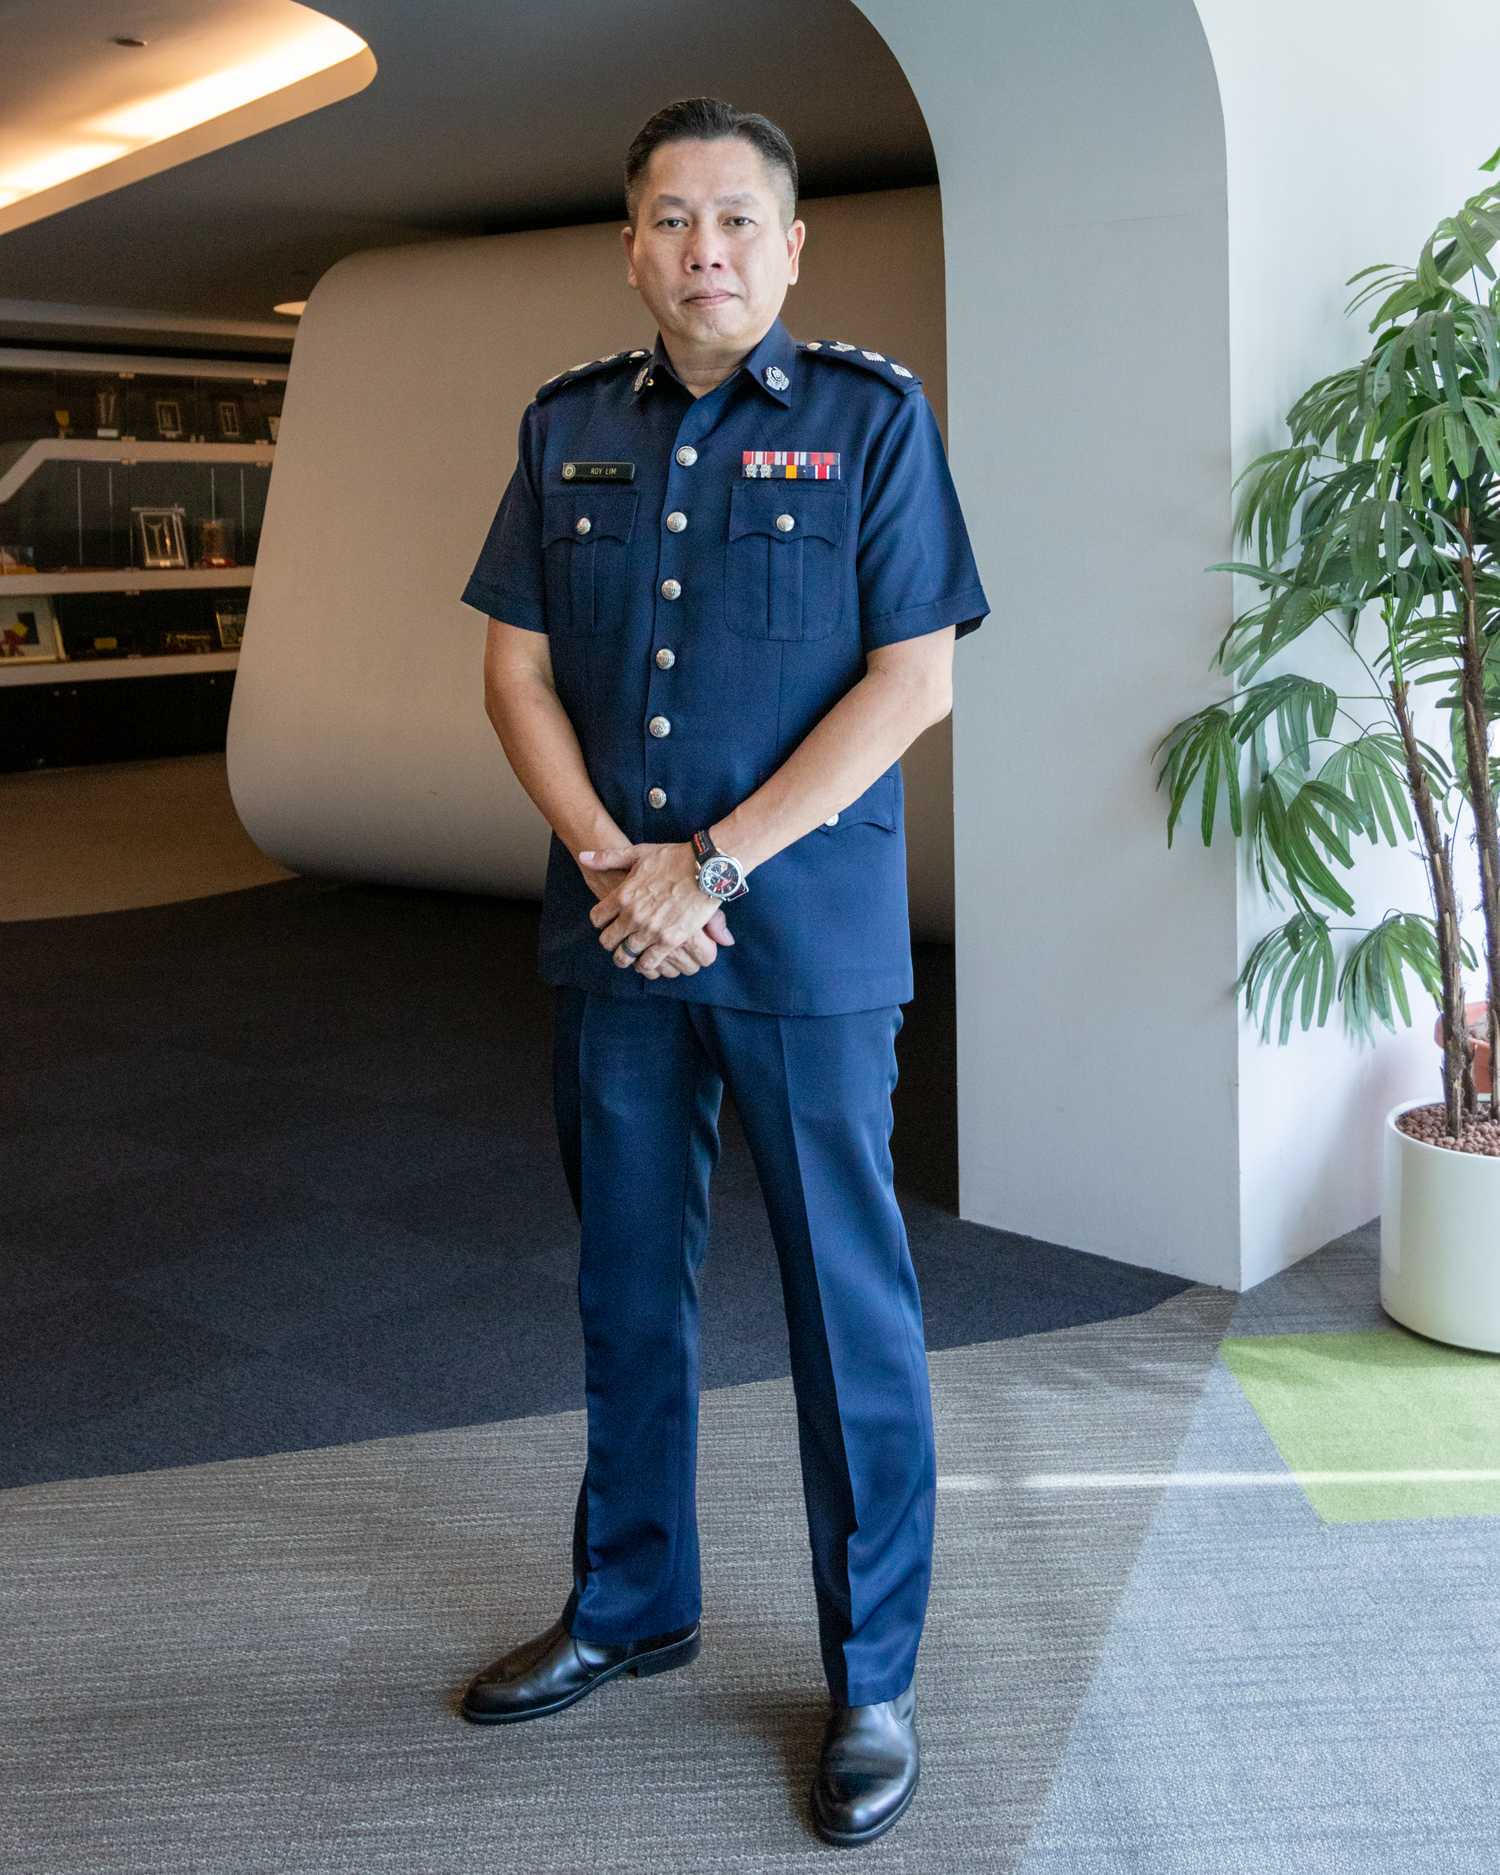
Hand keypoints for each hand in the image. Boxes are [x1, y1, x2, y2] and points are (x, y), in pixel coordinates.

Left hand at [578, 842, 733, 976]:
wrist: (705, 867)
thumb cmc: (673, 857)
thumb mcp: (637, 853)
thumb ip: (608, 858)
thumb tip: (583, 858)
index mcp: (622, 895)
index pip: (597, 918)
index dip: (600, 922)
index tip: (607, 923)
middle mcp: (632, 915)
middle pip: (608, 941)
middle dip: (610, 943)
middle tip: (617, 943)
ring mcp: (650, 930)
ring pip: (626, 956)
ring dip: (626, 958)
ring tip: (631, 957)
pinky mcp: (669, 940)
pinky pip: (649, 963)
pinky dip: (646, 966)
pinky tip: (648, 962)